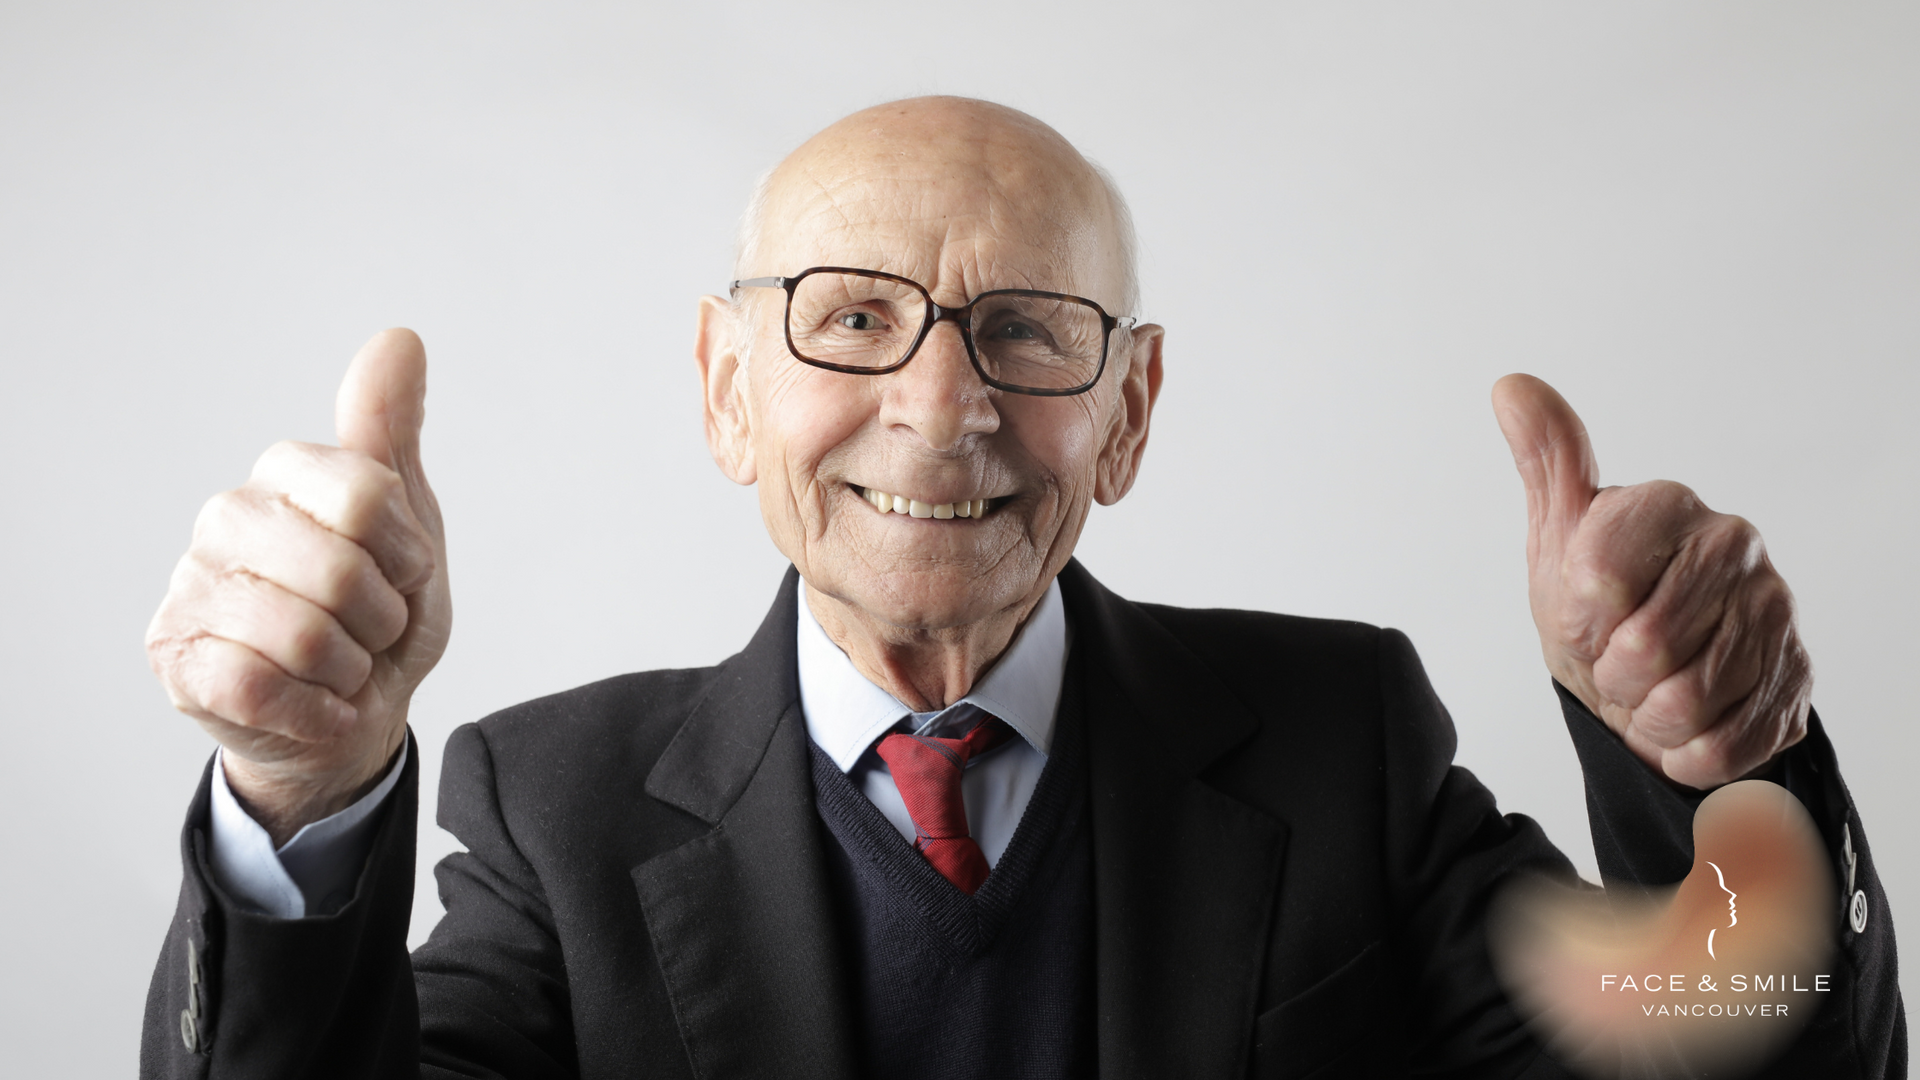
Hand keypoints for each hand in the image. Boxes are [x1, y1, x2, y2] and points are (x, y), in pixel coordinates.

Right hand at [147, 329, 450, 843]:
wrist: (355, 711)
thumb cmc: (379, 612)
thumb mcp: (408, 521)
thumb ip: (393, 432)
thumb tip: (400, 338)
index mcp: (287, 473)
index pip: (368, 494)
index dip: (407, 553)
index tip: (402, 571)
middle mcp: (227, 517)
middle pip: (340, 571)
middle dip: (381, 621)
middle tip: (370, 629)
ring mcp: (192, 586)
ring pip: (303, 636)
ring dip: (350, 670)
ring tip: (340, 664)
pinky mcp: (176, 657)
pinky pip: (262, 685)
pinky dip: (314, 709)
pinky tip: (314, 701)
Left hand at [1492, 374, 1809, 788]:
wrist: (1652, 674)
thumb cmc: (1600, 601)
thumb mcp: (1560, 535)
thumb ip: (1546, 463)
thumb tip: (1511, 387)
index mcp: (1670, 505)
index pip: (1598, 577)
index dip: (1576, 618)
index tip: (1581, 617)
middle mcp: (1734, 546)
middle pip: (1646, 646)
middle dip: (1611, 674)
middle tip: (1615, 664)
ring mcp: (1776, 612)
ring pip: (1686, 701)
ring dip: (1647, 715)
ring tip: (1647, 692)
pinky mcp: (1797, 680)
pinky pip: (1725, 743)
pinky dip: (1687, 751)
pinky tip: (1683, 724)